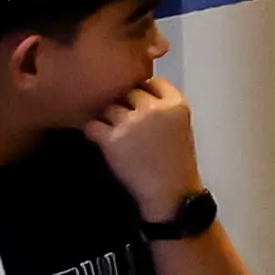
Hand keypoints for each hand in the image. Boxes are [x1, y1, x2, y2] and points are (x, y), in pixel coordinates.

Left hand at [80, 77, 197, 218]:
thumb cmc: (178, 163)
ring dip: (109, 119)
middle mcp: (154, 109)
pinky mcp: (112, 140)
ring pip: (109, 108)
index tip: (144, 106)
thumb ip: (164, 109)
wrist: (171, 193)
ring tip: (117, 136)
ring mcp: (132, 123)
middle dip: (126, 105)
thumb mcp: (182, 127)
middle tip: (128, 123)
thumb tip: (137, 96)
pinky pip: (92, 125)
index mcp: (177, 105)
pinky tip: (102, 141)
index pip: (155, 82)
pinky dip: (94, 132)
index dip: (147, 92)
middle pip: (129, 91)